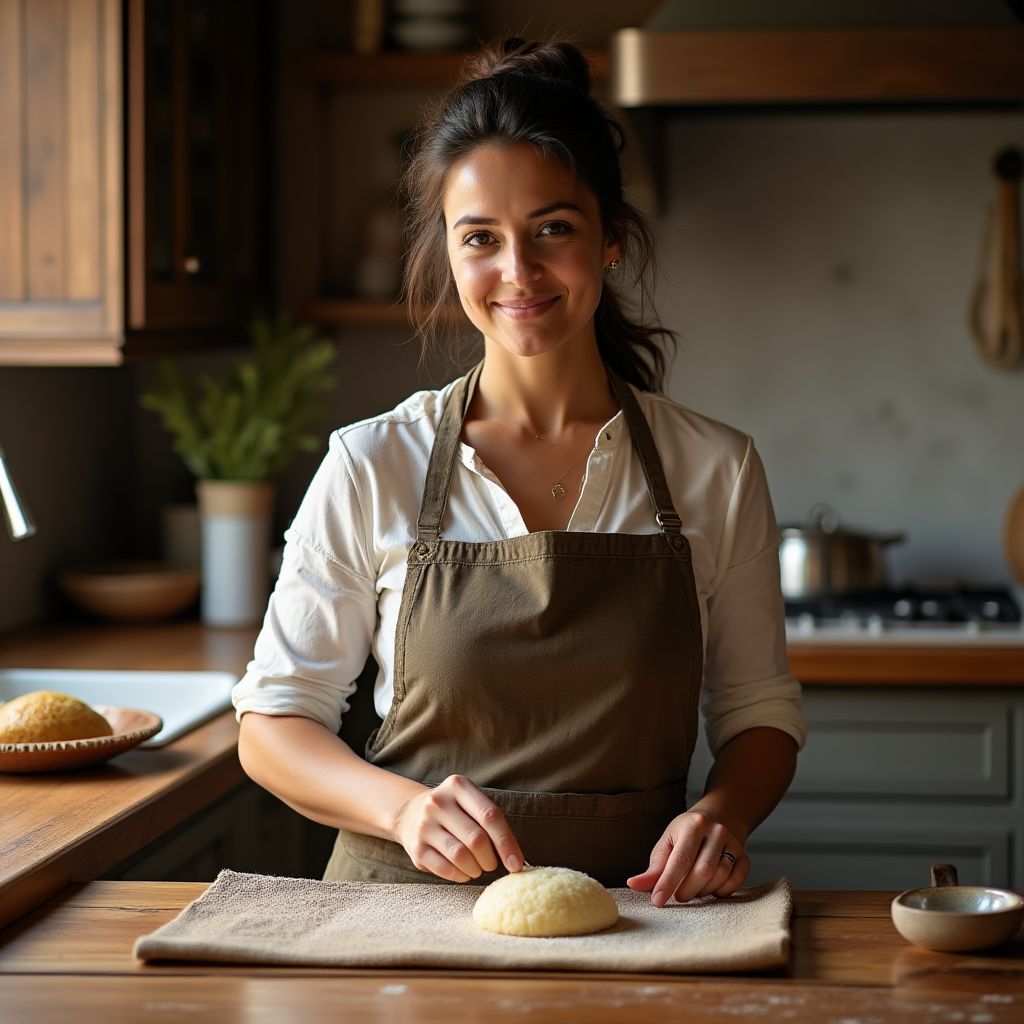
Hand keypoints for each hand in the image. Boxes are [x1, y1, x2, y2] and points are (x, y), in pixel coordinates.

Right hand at [392, 774, 524, 882]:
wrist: (411, 814)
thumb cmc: (455, 811)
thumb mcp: (471, 803)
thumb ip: (492, 823)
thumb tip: (515, 859)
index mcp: (458, 786)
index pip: (490, 816)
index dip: (506, 842)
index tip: (517, 864)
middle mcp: (438, 802)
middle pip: (476, 839)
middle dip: (490, 859)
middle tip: (492, 864)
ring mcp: (424, 825)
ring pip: (461, 856)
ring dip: (476, 869)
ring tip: (478, 868)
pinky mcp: (416, 848)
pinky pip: (445, 869)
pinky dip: (461, 876)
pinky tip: (464, 872)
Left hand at [626, 808, 748, 906]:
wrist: (718, 817)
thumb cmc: (686, 834)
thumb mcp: (667, 843)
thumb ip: (653, 868)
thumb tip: (633, 885)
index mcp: (693, 825)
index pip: (680, 859)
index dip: (667, 883)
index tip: (657, 902)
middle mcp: (716, 831)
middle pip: (702, 871)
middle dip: (687, 890)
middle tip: (677, 896)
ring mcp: (733, 843)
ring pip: (719, 877)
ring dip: (703, 892)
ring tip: (692, 890)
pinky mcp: (745, 856)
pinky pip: (735, 882)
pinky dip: (721, 892)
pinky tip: (710, 889)